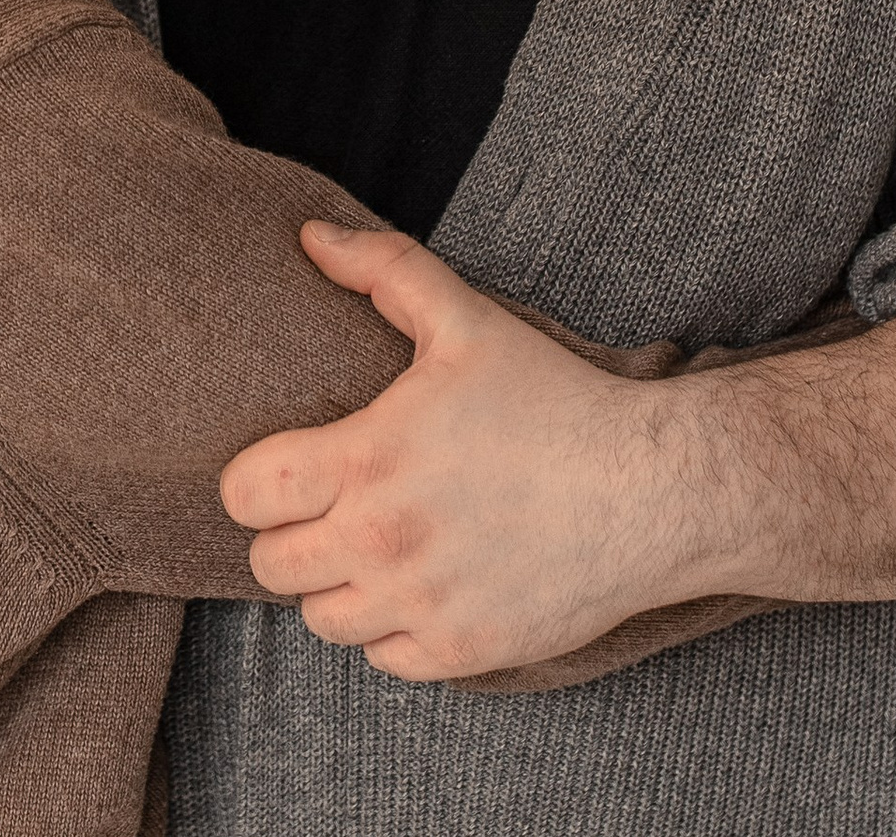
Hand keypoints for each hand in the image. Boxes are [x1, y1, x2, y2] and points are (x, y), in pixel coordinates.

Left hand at [219, 224, 677, 680]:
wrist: (650, 489)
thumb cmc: (552, 396)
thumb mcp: (464, 317)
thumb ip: (381, 269)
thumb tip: (309, 236)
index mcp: (366, 460)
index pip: (245, 495)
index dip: (252, 479)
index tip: (286, 466)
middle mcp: (382, 542)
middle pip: (269, 565)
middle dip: (287, 533)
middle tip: (328, 505)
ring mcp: (422, 604)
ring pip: (320, 620)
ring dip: (334, 584)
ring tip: (370, 545)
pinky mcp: (464, 651)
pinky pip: (383, 659)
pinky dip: (389, 629)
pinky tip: (417, 584)